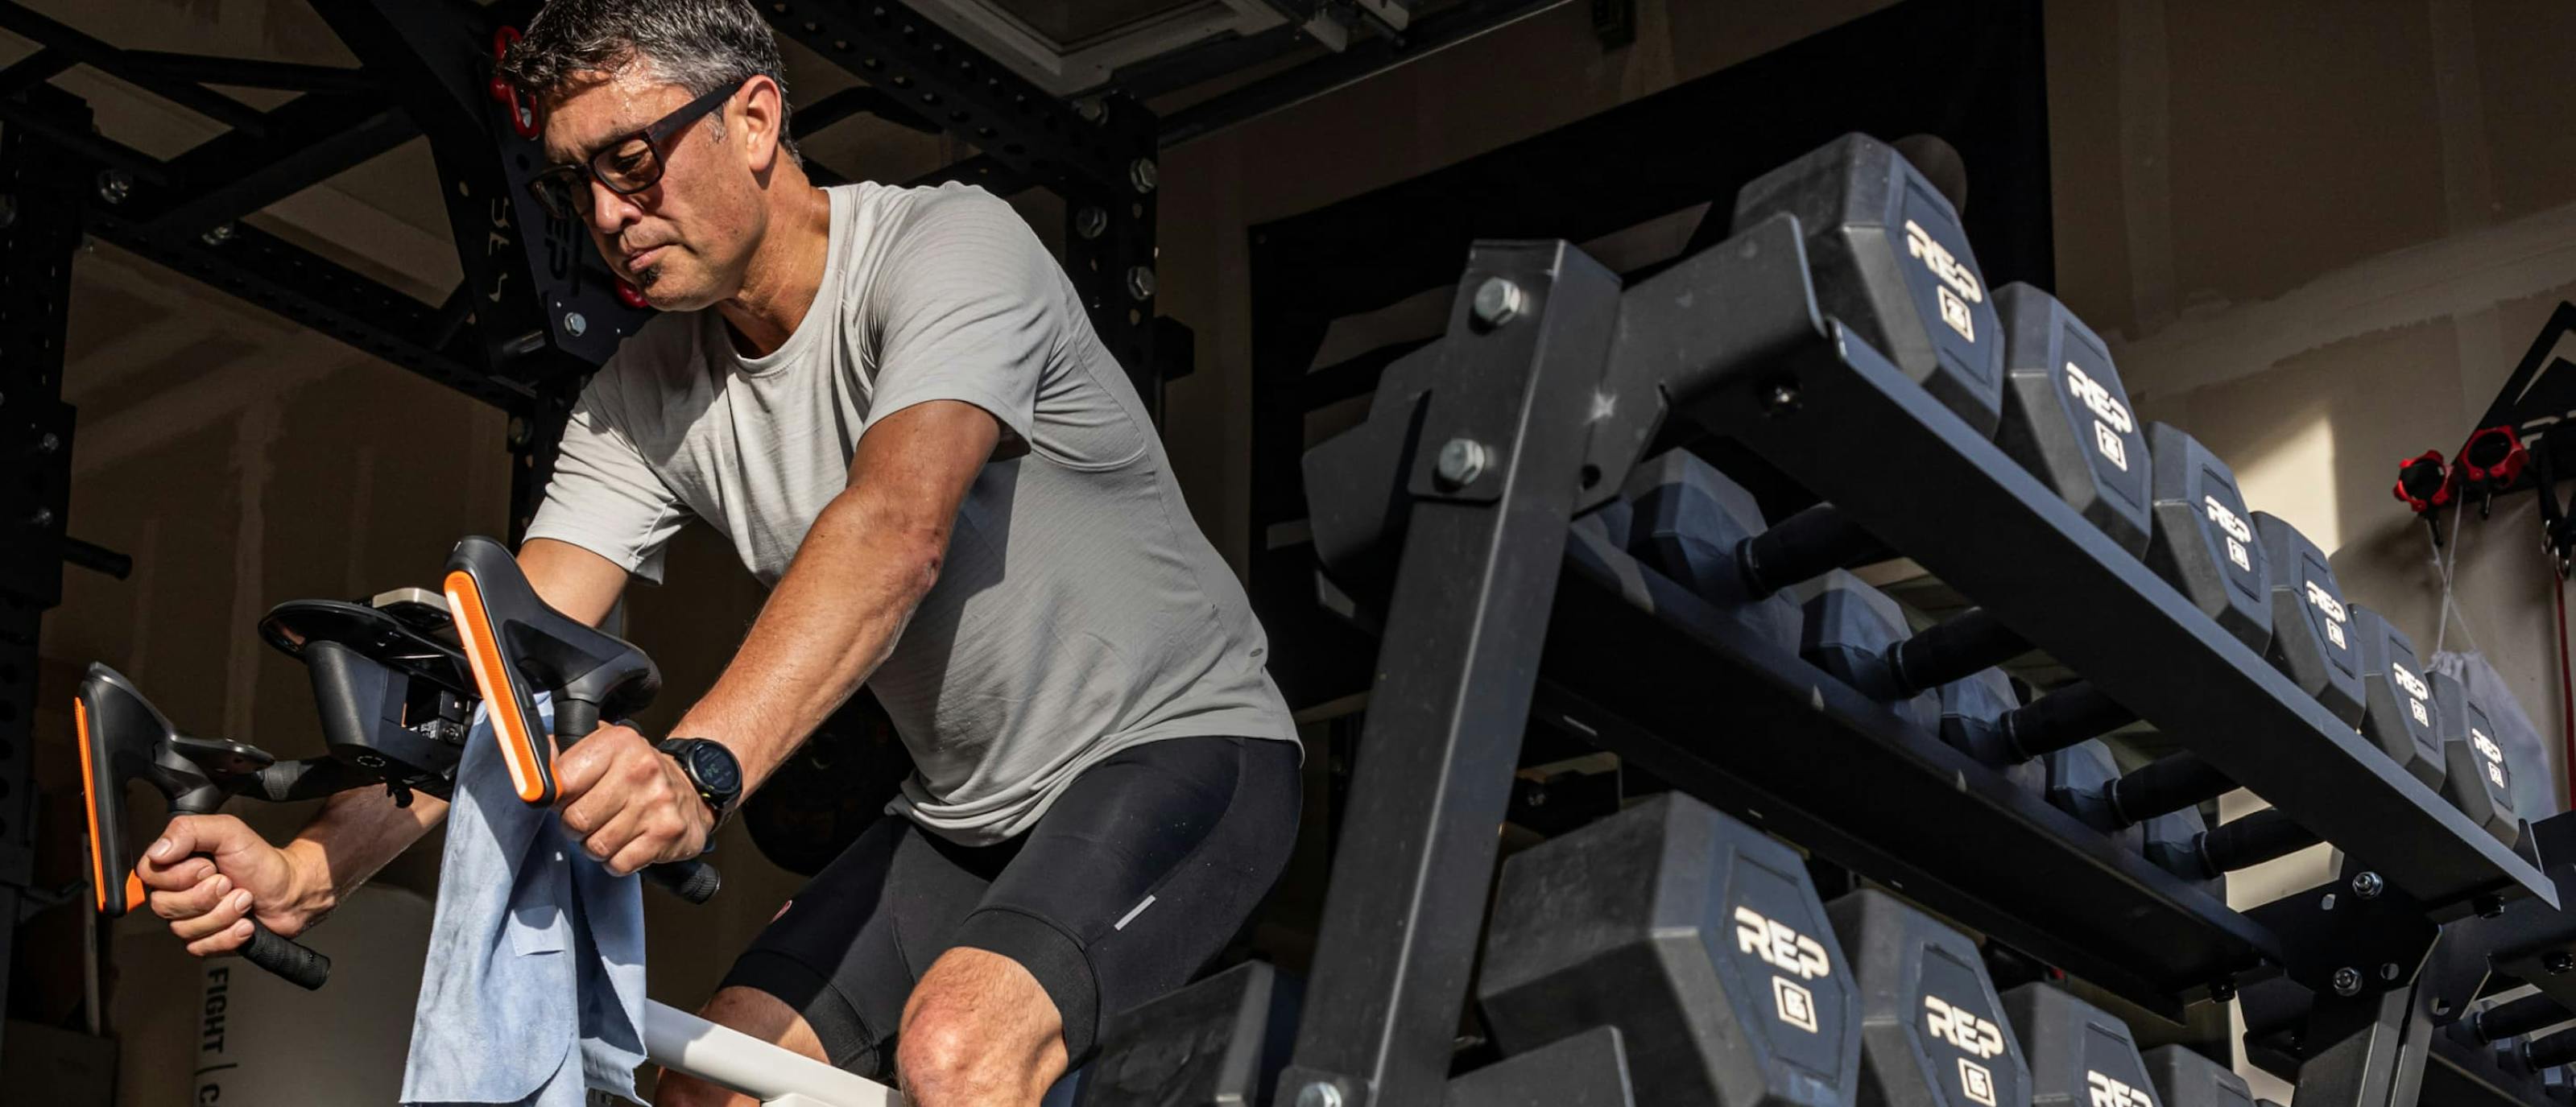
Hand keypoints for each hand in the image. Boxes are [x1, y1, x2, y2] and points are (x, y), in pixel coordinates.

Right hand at [134, 814, 323, 956]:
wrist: (290, 891)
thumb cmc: (259, 861)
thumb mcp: (229, 832)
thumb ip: (190, 830)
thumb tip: (158, 851)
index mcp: (176, 865)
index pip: (149, 875)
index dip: (179, 875)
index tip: (209, 866)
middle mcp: (177, 893)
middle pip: (164, 906)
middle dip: (207, 895)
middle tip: (231, 883)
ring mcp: (189, 919)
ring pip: (184, 929)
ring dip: (224, 913)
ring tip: (244, 899)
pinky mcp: (204, 941)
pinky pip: (201, 947)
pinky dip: (229, 934)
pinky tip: (245, 923)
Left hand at [554, 723, 713, 875]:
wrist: (693, 788)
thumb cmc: (637, 772)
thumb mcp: (603, 747)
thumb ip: (563, 753)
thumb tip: (528, 765)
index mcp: (619, 743)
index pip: (562, 781)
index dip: (556, 797)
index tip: (563, 798)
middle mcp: (641, 770)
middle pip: (576, 819)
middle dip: (574, 825)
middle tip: (587, 817)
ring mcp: (657, 803)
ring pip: (596, 846)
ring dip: (595, 845)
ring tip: (609, 830)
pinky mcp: (667, 834)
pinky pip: (619, 864)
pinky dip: (617, 861)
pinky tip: (627, 843)